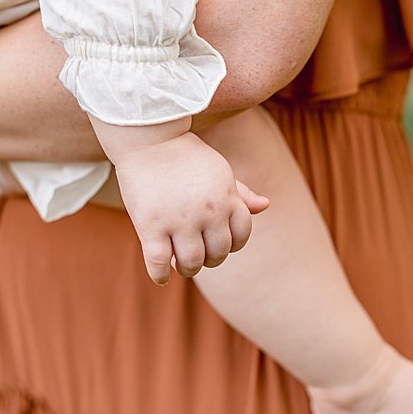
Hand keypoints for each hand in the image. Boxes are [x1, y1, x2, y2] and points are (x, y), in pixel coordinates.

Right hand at [112, 131, 268, 283]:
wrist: (147, 137)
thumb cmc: (183, 153)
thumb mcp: (219, 169)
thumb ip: (240, 192)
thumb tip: (265, 206)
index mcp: (227, 198)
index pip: (240, 237)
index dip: (230, 245)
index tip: (216, 245)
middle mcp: (208, 212)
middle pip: (218, 254)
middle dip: (209, 259)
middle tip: (196, 256)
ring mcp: (178, 220)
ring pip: (191, 263)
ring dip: (187, 269)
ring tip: (180, 264)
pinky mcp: (150, 225)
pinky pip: (159, 262)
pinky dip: (161, 275)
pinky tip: (161, 276)